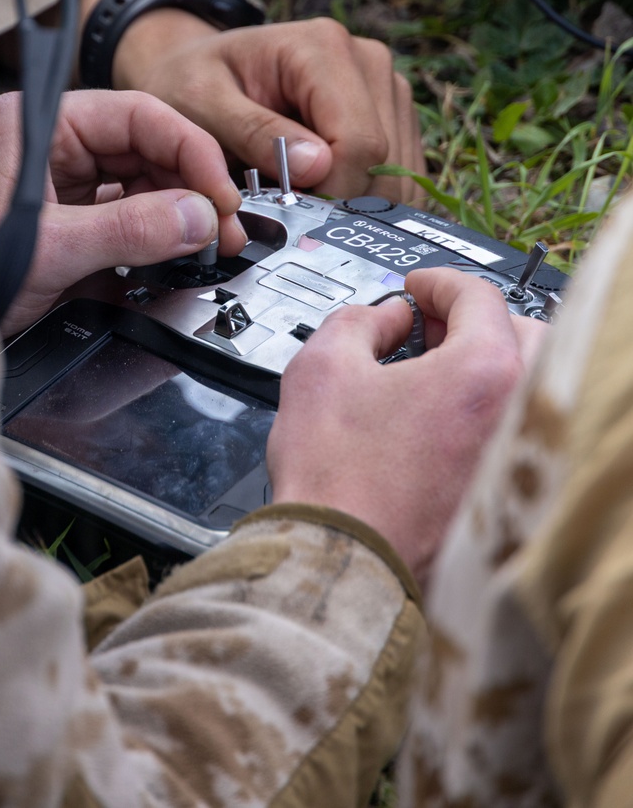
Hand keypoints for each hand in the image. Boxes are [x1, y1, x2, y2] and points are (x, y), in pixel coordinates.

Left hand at [0, 90, 245, 336]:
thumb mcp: (50, 249)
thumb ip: (128, 230)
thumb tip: (198, 216)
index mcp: (38, 122)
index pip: (136, 115)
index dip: (189, 150)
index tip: (221, 193)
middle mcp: (49, 141)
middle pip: (143, 146)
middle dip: (189, 185)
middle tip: (225, 228)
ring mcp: (55, 178)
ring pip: (138, 179)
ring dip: (177, 210)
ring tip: (209, 243)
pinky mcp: (61, 214)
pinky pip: (122, 210)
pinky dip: (153, 230)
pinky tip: (175, 251)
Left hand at [111, 9, 424, 202]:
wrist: (201, 69)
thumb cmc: (193, 83)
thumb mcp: (201, 104)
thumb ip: (253, 132)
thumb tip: (317, 167)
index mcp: (322, 47)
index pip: (357, 141)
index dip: (328, 192)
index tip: (286, 213)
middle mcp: (368, 60)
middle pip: (383, 160)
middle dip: (339, 200)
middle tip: (286, 212)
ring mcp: (386, 87)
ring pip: (397, 175)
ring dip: (352, 202)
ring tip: (297, 196)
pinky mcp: (393, 115)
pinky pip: (397, 176)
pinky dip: (362, 198)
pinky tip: (320, 194)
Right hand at [266, 268, 524, 585]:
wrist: (342, 561)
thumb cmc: (335, 479)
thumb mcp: (323, 365)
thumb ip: (359, 320)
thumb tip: (383, 320)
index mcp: (484, 373)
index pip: (479, 298)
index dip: (439, 283)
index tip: (416, 289)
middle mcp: (518, 414)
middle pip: (521, 338)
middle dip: (475, 321)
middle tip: (430, 325)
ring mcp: (516, 459)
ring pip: (522, 390)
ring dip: (485, 368)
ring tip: (434, 373)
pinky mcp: (505, 497)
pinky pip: (510, 435)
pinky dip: (484, 416)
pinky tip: (438, 424)